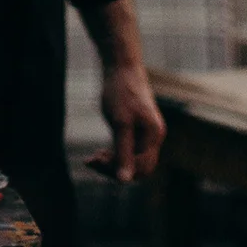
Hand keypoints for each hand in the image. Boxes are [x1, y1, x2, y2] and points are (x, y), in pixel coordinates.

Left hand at [92, 62, 166, 183]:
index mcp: (154, 135)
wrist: (121, 66)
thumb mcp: (120, 123)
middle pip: (139, 168)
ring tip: (93, 158)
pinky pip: (129, 151)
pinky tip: (99, 153)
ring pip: (133, 161)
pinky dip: (114, 155)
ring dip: (113, 163)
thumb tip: (124, 181)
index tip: (96, 160)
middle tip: (92, 160)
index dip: (118, 169)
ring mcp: (146, 133)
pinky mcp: (137, 130)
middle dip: (116, 169)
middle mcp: (154, 137)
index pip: (140, 168)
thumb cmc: (121, 91)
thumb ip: (123, 152)